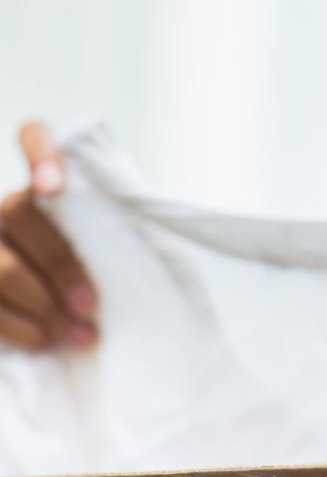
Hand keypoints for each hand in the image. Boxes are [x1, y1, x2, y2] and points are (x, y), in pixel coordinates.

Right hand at [0, 122, 97, 350]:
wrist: (60, 306)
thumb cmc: (99, 269)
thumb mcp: (111, 242)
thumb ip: (117, 225)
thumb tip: (160, 226)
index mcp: (44, 183)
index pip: (34, 136)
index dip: (41, 152)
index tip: (55, 187)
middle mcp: (4, 205)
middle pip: (17, 212)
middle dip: (58, 263)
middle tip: (92, 304)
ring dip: (41, 305)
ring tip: (80, 334)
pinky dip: (18, 327)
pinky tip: (46, 341)